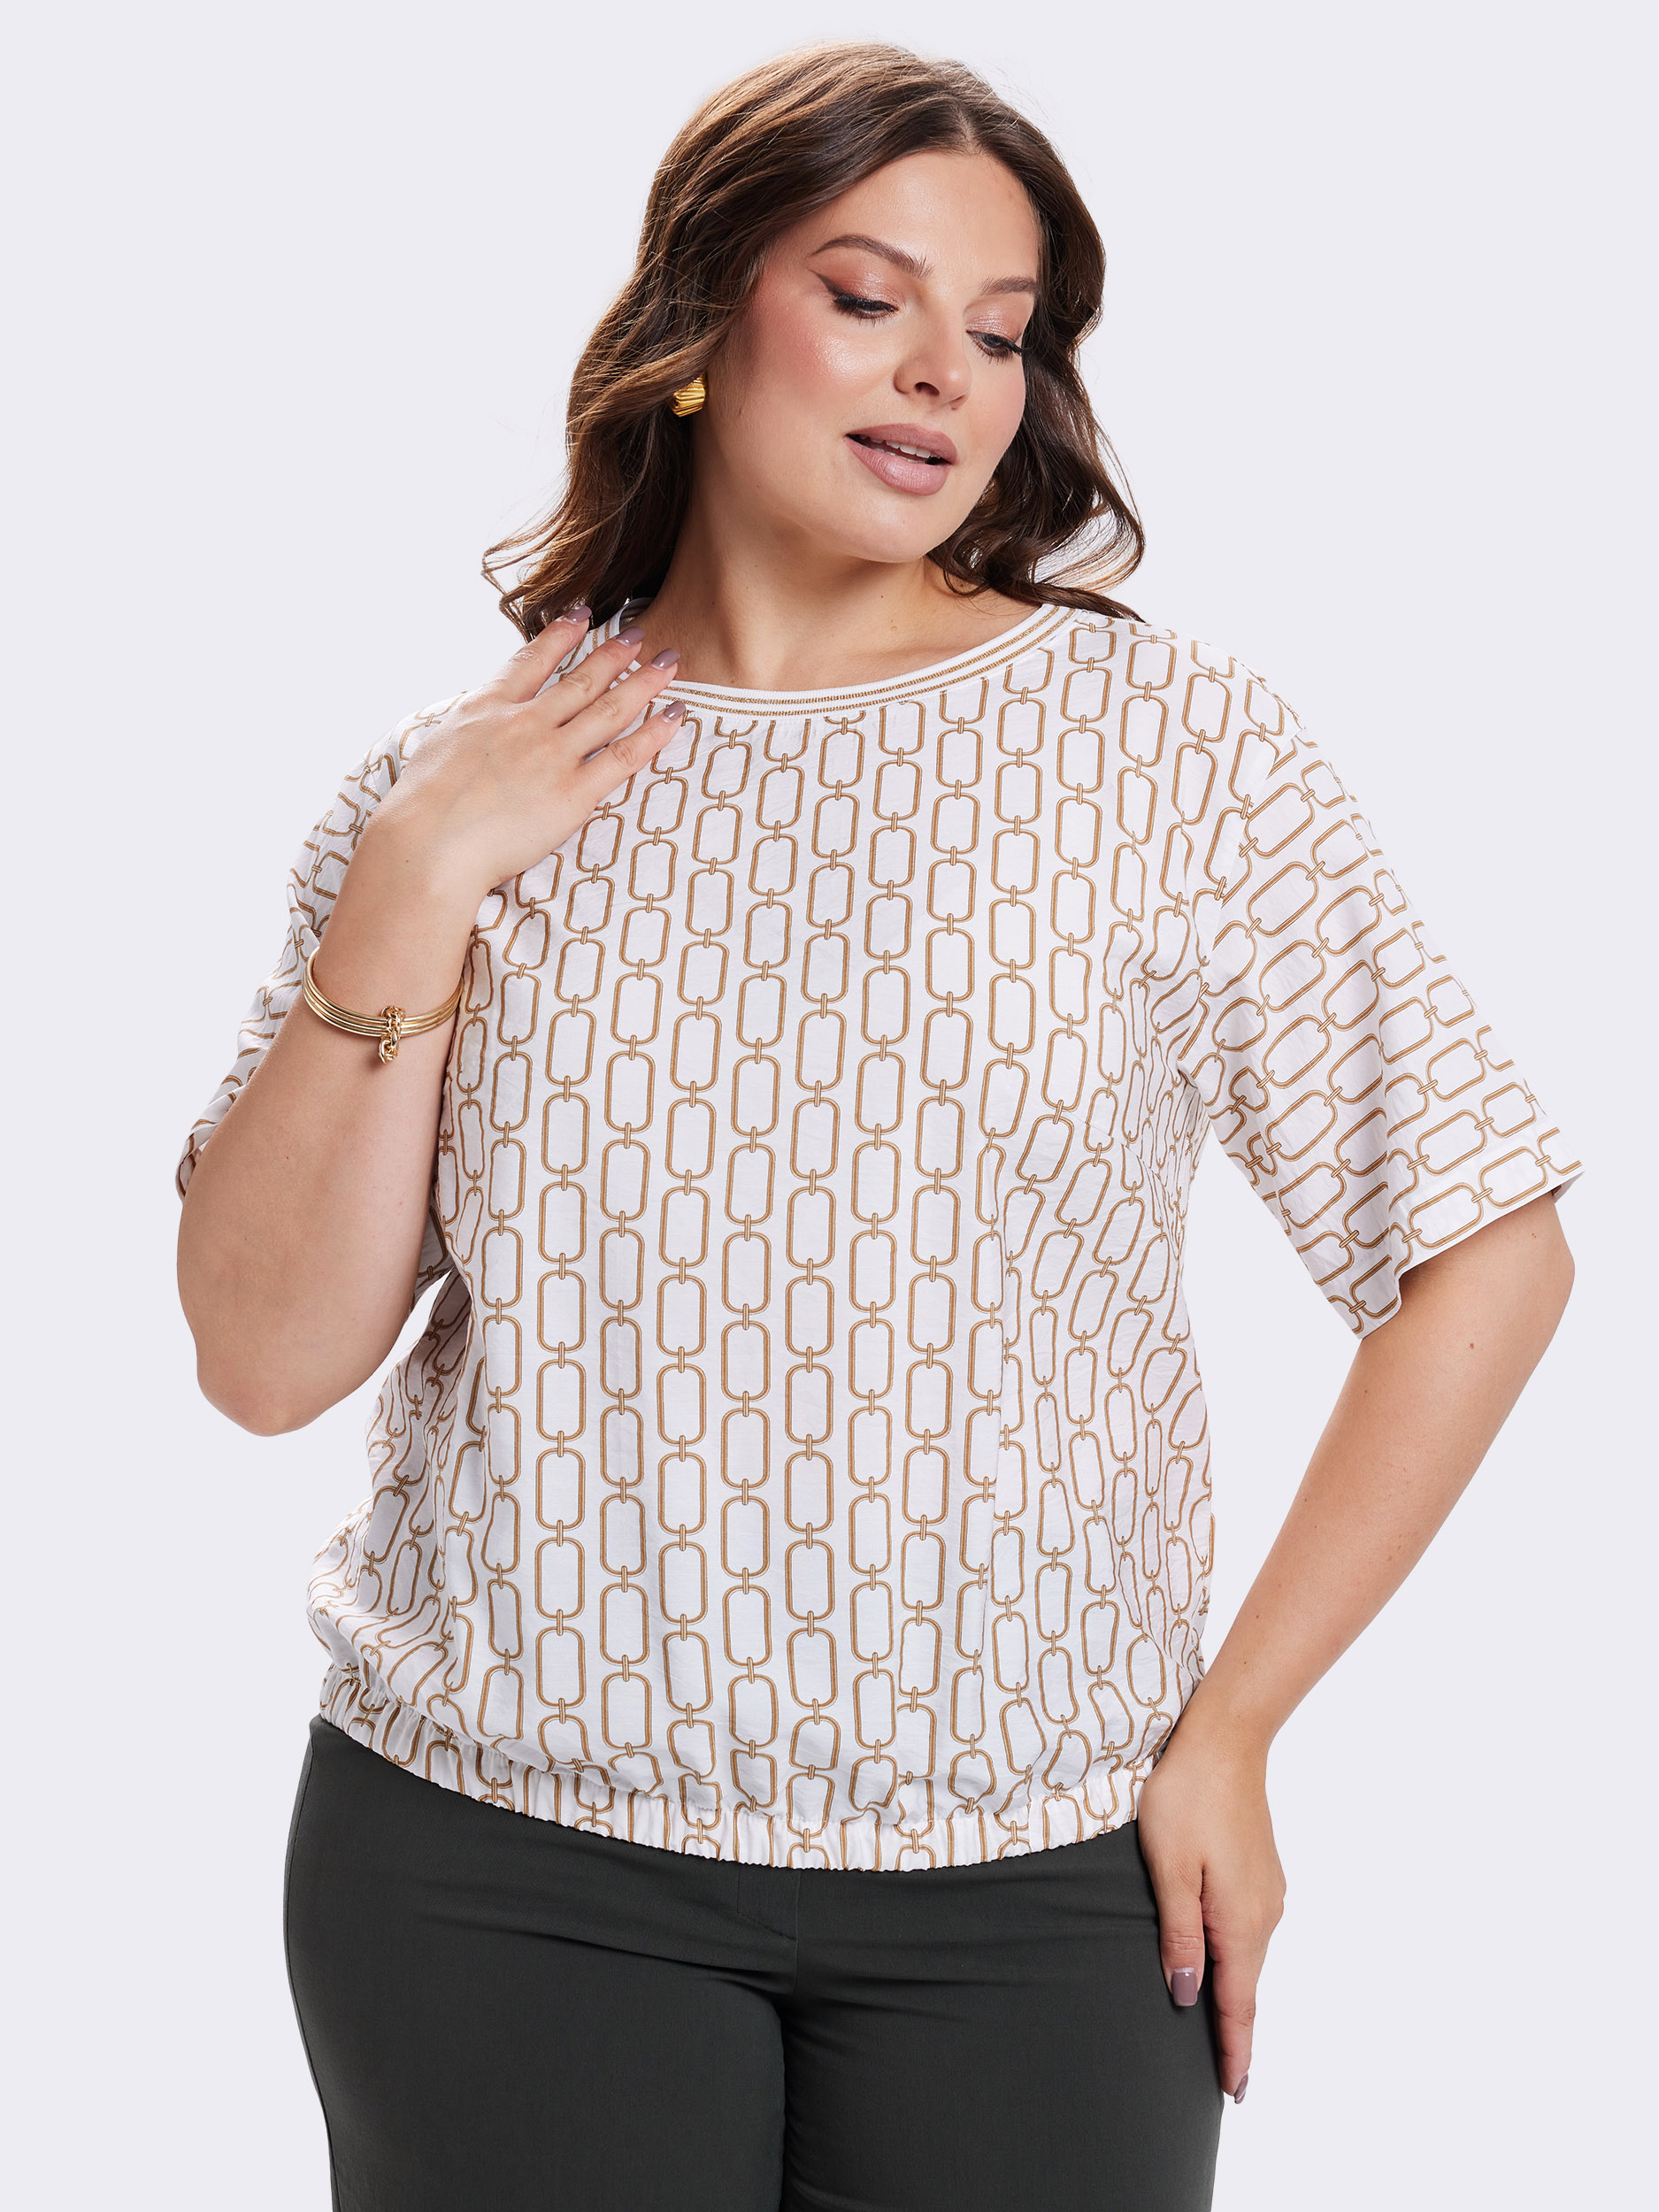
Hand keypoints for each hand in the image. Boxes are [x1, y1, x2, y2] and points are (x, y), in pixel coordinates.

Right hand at [371, 609, 684, 897]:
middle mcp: (525, 724)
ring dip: (644, 682)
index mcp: (487, 708)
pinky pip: (625, 757)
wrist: (428, 844)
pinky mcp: (573, 793)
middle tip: (639, 634)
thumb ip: (470, 730)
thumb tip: (478, 727)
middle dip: (614, 654)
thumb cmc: (421, 809)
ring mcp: (551, 756)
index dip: (560, 634)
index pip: (530, 660)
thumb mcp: (437, 746)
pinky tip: (676, 715)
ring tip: (669, 663)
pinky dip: (655, 733)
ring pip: (610, 709)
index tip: (582, 614)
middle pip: (581, 680)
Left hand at [1135, 1705, 1285, 2103]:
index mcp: (1240, 1921)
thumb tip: (1184, 1996)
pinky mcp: (1262, 1872)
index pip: (1239, 2003)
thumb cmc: (1186, 1797)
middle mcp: (1263, 1914)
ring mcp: (1267, 1891)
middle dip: (1236, 2032)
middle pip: (1247, 1986)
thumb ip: (1179, 1936)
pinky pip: (1247, 1929)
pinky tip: (1220, 1963)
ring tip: (1221, 2031)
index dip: (1234, 2051)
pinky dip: (1236, 1957)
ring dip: (1235, 1993)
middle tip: (1228, 2081)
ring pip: (1247, 1956)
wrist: (1225, 1739)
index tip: (1235, 2094)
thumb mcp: (1168, 1868)